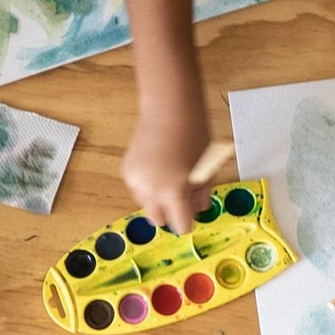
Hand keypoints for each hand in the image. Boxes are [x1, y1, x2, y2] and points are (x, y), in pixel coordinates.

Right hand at [122, 109, 210, 235]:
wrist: (169, 109)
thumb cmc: (193, 134)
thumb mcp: (208, 171)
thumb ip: (201, 195)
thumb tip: (196, 208)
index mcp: (173, 193)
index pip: (180, 226)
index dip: (187, 220)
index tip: (190, 214)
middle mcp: (150, 191)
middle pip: (159, 220)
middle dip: (170, 212)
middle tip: (181, 195)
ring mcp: (135, 181)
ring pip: (146, 205)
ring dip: (158, 199)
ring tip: (169, 175)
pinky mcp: (127, 171)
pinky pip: (138, 189)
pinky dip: (148, 185)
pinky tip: (158, 166)